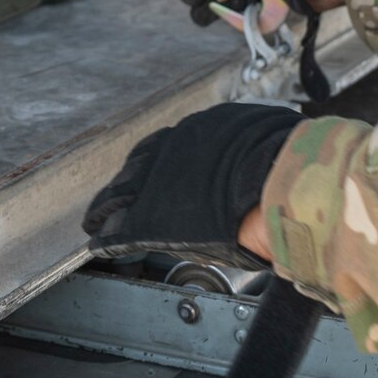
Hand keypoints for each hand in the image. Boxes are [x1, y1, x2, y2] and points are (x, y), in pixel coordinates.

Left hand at [82, 103, 303, 267]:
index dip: (151, 164)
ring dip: (107, 211)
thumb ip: (245, 146)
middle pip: (134, 171)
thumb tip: (259, 151)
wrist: (279, 181)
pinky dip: (107, 240)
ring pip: (118, 199)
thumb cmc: (281, 162)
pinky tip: (98, 246)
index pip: (160, 147)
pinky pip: (117, 232)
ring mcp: (155, 187)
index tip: (147, 174)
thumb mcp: (260, 138)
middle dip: (126, 186)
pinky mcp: (148, 222)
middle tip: (117, 199)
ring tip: (95, 222)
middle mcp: (167, 153)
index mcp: (194, 131)